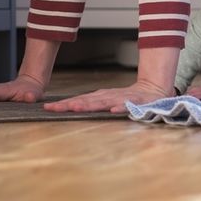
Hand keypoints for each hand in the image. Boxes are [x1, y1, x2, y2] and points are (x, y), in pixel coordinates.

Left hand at [43, 79, 174, 113]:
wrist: (153, 90)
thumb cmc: (127, 98)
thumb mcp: (108, 100)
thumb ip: (92, 104)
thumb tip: (70, 107)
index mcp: (100, 96)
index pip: (79, 100)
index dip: (64, 104)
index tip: (47, 108)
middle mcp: (108, 96)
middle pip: (86, 100)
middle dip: (70, 104)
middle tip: (53, 108)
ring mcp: (121, 98)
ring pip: (103, 102)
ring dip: (89, 105)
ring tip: (76, 108)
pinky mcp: (136, 102)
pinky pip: (128, 105)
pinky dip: (120, 107)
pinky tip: (112, 110)